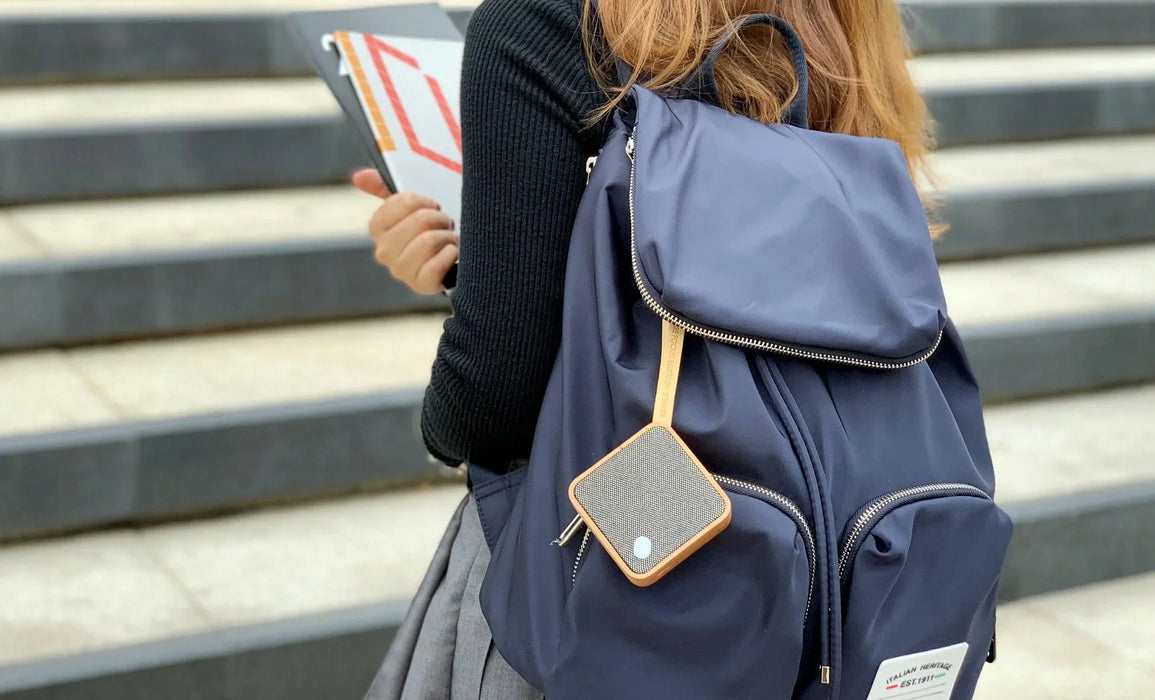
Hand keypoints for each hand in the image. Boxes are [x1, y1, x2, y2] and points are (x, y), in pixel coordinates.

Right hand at [351, 168, 458, 294]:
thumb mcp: (408, 205)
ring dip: (448, 236)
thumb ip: (383, 187)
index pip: (402, 202)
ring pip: (429, 241)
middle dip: (440, 218)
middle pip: (420, 221)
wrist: (450, 261)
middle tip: (445, 223)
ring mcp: (400, 271)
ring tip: (449, 238)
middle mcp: (384, 251)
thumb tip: (358, 176)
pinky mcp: (420, 286)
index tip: (431, 206)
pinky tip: (452, 253)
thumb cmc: (428, 228)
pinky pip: (438, 265)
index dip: (423, 201)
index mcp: (377, 227)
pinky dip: (452, 254)